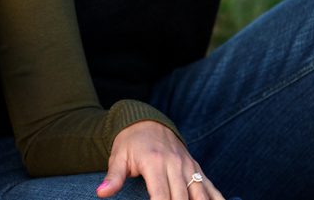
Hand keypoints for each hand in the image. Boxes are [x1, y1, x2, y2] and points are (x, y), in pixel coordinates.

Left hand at [96, 120, 225, 199]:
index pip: (161, 195)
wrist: (147, 121)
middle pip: (181, 198)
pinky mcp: (197, 168)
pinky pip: (212, 187)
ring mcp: (189, 166)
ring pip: (200, 195)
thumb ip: (113, 177)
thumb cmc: (130, 143)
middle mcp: (175, 164)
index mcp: (154, 162)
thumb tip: (101, 193)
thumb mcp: (118, 157)